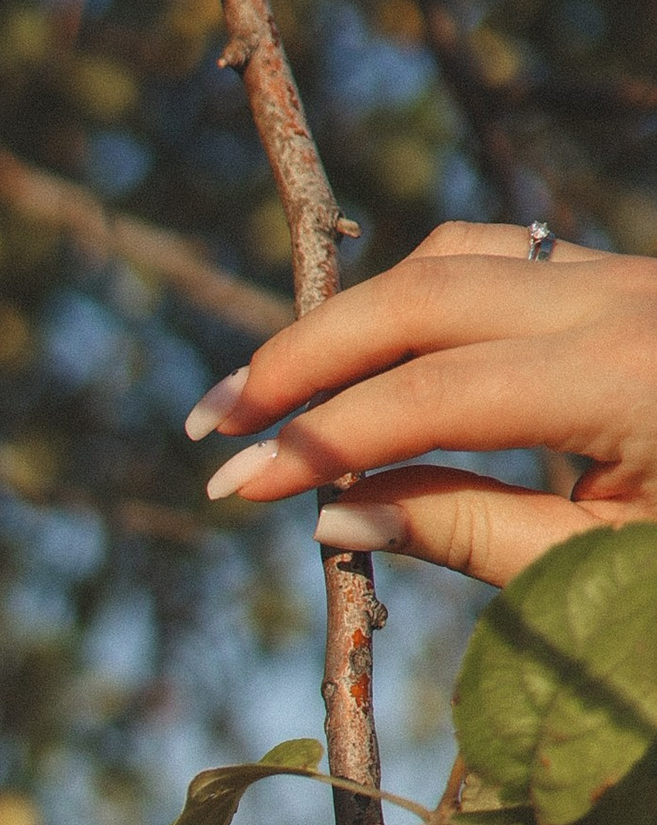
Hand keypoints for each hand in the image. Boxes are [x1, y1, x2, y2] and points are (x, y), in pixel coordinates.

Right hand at [194, 223, 656, 589]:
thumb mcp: (607, 570)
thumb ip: (470, 535)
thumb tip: (334, 513)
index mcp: (630, 376)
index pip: (429, 394)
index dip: (319, 439)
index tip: (229, 484)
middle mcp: (625, 296)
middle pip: (422, 289)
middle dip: (304, 354)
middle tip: (210, 420)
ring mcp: (627, 275)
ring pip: (454, 254)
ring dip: (349, 316)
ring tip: (268, 390)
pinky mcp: (621, 282)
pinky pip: (495, 259)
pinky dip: (411, 301)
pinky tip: (360, 358)